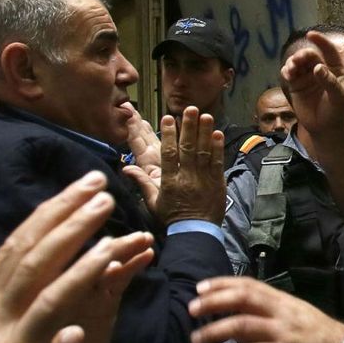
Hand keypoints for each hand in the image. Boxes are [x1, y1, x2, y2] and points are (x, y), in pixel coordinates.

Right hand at [0, 171, 154, 342]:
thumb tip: (65, 335)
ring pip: (37, 263)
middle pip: (24, 245)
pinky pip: (51, 304)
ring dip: (74, 228)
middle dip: (61, 208)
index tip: (69, 197)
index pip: (11, 253)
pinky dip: (79, 274)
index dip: (42, 222)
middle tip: (94, 180)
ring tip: (104, 201)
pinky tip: (104, 254)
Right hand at [126, 106, 225, 224]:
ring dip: (205, 132)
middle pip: (188, 148)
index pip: (168, 153)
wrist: (196, 234)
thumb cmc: (172, 219)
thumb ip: (142, 183)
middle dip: (189, 127)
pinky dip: (218, 148)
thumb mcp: (153, 203)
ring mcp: (204, 180)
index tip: (168, 118)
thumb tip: (126, 168)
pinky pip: (218, 163)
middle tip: (190, 109)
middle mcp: (187, 177)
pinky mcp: (217, 183)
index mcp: (169, 181)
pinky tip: (218, 134)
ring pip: (204, 152)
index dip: (168, 134)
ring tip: (205, 115)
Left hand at [189, 277, 343, 342]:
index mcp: (284, 301)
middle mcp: (281, 312)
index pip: (249, 285)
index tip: (200, 287)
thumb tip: (244, 323)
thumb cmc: (324, 338)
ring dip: (214, 332)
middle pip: (242, 298)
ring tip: (195, 340)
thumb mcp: (298, 317)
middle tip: (191, 309)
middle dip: (213, 302)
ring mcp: (283, 333)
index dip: (222, 284)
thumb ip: (272, 317)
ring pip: (241, 325)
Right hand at [279, 31, 343, 137]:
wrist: (325, 128)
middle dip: (302, 55)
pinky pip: (288, 73)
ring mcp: (307, 76)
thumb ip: (329, 81)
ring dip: (292, 62)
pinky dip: (286, 71)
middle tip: (297, 62)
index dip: (320, 41)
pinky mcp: (296, 84)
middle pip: (309, 55)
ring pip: (297, 62)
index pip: (329, 50)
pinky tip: (288, 75)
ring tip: (292, 70)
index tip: (311, 34)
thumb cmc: (337, 111)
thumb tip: (317, 67)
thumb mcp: (338, 97)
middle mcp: (320, 69)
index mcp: (335, 69)